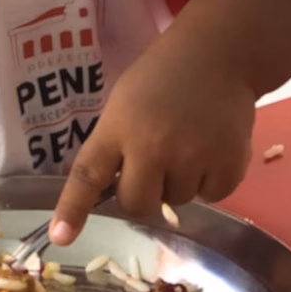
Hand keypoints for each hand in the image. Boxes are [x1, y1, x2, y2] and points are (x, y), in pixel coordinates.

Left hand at [49, 40, 256, 245]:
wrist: (218, 55)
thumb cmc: (161, 77)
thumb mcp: (123, 103)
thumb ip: (114, 145)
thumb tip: (110, 192)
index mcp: (118, 128)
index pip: (88, 175)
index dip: (73, 208)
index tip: (61, 236)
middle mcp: (153, 146)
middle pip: (137, 204)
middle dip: (140, 195)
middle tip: (152, 166)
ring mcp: (193, 157)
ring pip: (176, 202)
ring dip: (178, 183)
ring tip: (187, 144)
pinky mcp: (229, 164)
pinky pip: (212, 196)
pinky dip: (210, 181)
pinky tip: (211, 148)